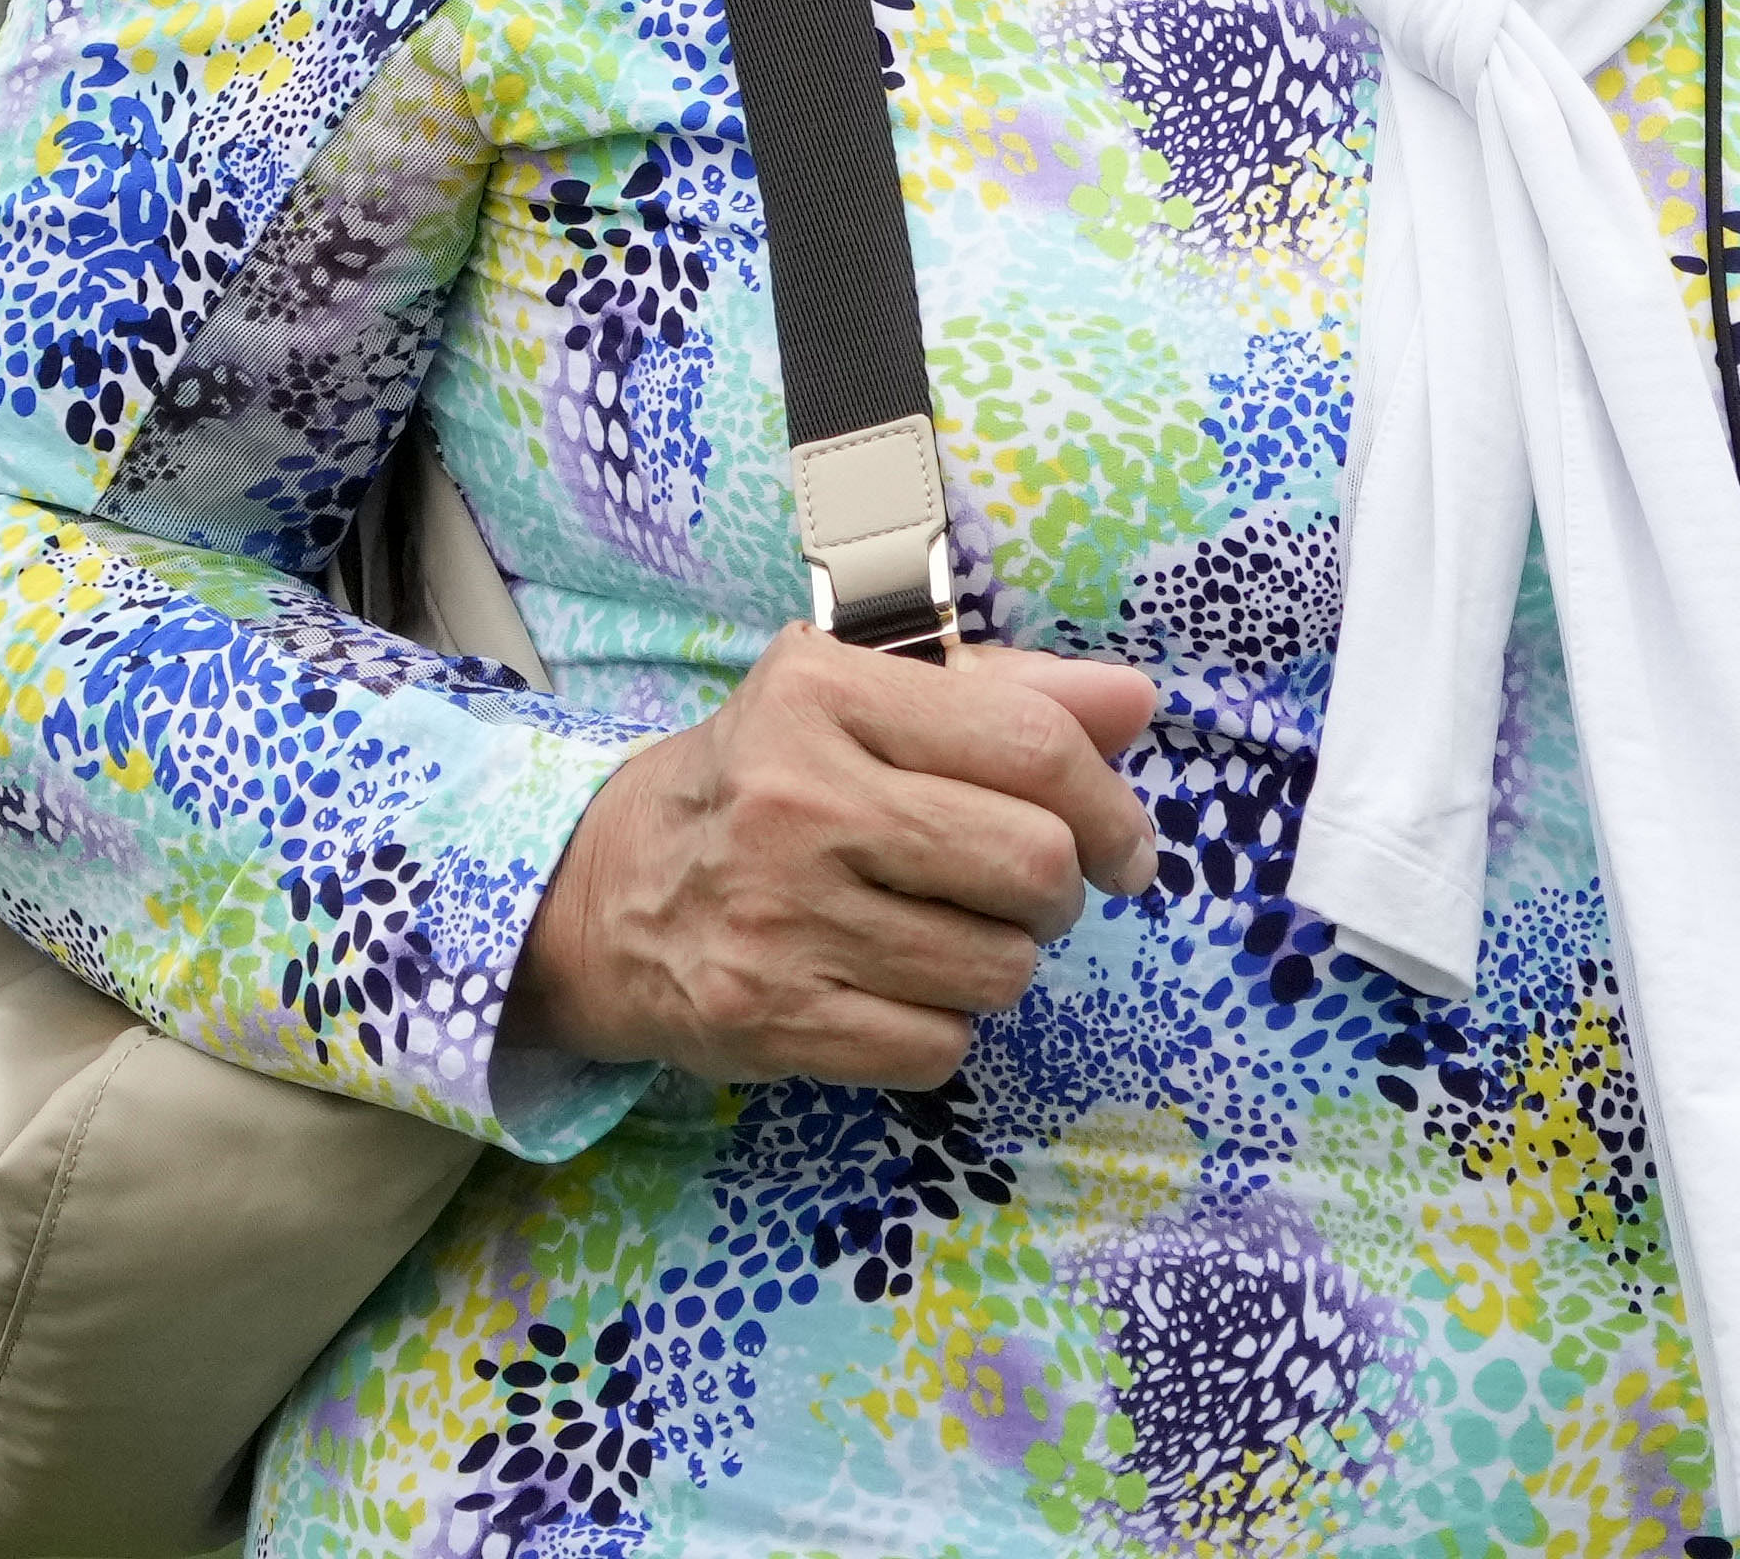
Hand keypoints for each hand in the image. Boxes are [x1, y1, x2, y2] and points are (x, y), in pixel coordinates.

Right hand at [511, 634, 1158, 1088]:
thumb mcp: (863, 703)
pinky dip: (938, 1028)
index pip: (1032, 746)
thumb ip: (1006, 694)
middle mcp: (798, 798)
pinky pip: (936, 1047)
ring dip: (998, 962)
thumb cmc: (765, 782)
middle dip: (1059, 892)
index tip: (1123, 845)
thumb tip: (1136, 701)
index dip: (1108, 804)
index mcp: (826, 693)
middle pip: (1031, 864)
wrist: (603, 894)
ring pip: (996, 968)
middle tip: (1029, 893)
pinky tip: (889, 988)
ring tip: (941, 933)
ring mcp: (777, 914)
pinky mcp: (765, 1017)